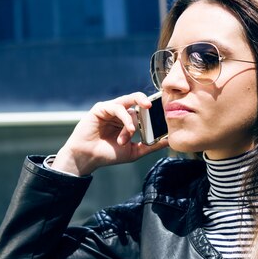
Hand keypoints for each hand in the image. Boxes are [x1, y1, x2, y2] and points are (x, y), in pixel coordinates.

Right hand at [51, 92, 168, 175]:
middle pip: (136, 100)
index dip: (153, 111)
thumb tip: (169, 141)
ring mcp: (110, 109)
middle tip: (154, 106)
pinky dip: (125, 118)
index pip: (143, 110)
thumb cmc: (109, 154)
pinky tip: (129, 129)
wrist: (89, 158)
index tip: (164, 115)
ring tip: (132, 133)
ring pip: (128, 105)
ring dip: (132, 121)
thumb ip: (151, 145)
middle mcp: (120, 112)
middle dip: (147, 101)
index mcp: (128, 120)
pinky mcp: (101, 108)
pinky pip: (117, 107)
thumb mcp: (135, 151)